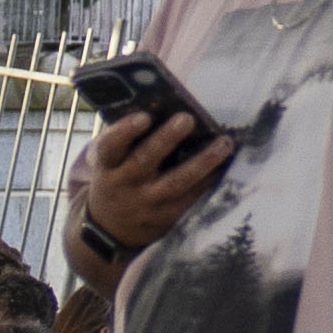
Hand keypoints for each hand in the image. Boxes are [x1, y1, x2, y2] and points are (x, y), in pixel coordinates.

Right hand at [71, 103, 233, 252]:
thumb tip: (156, 103)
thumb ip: (124, 139)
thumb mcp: (108, 162)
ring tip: (224, 143)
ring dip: (202, 162)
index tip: (143, 116)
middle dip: (166, 140)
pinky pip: (191, 196)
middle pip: (144, 162)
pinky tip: (226, 163)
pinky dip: (209, 179)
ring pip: (176, 182)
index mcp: (106, 166)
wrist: (109, 228)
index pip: (109, 148)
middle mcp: (124, 185)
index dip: (124, 132)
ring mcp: (147, 202)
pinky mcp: (167, 216)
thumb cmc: (115, 178)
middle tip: (186, 119)